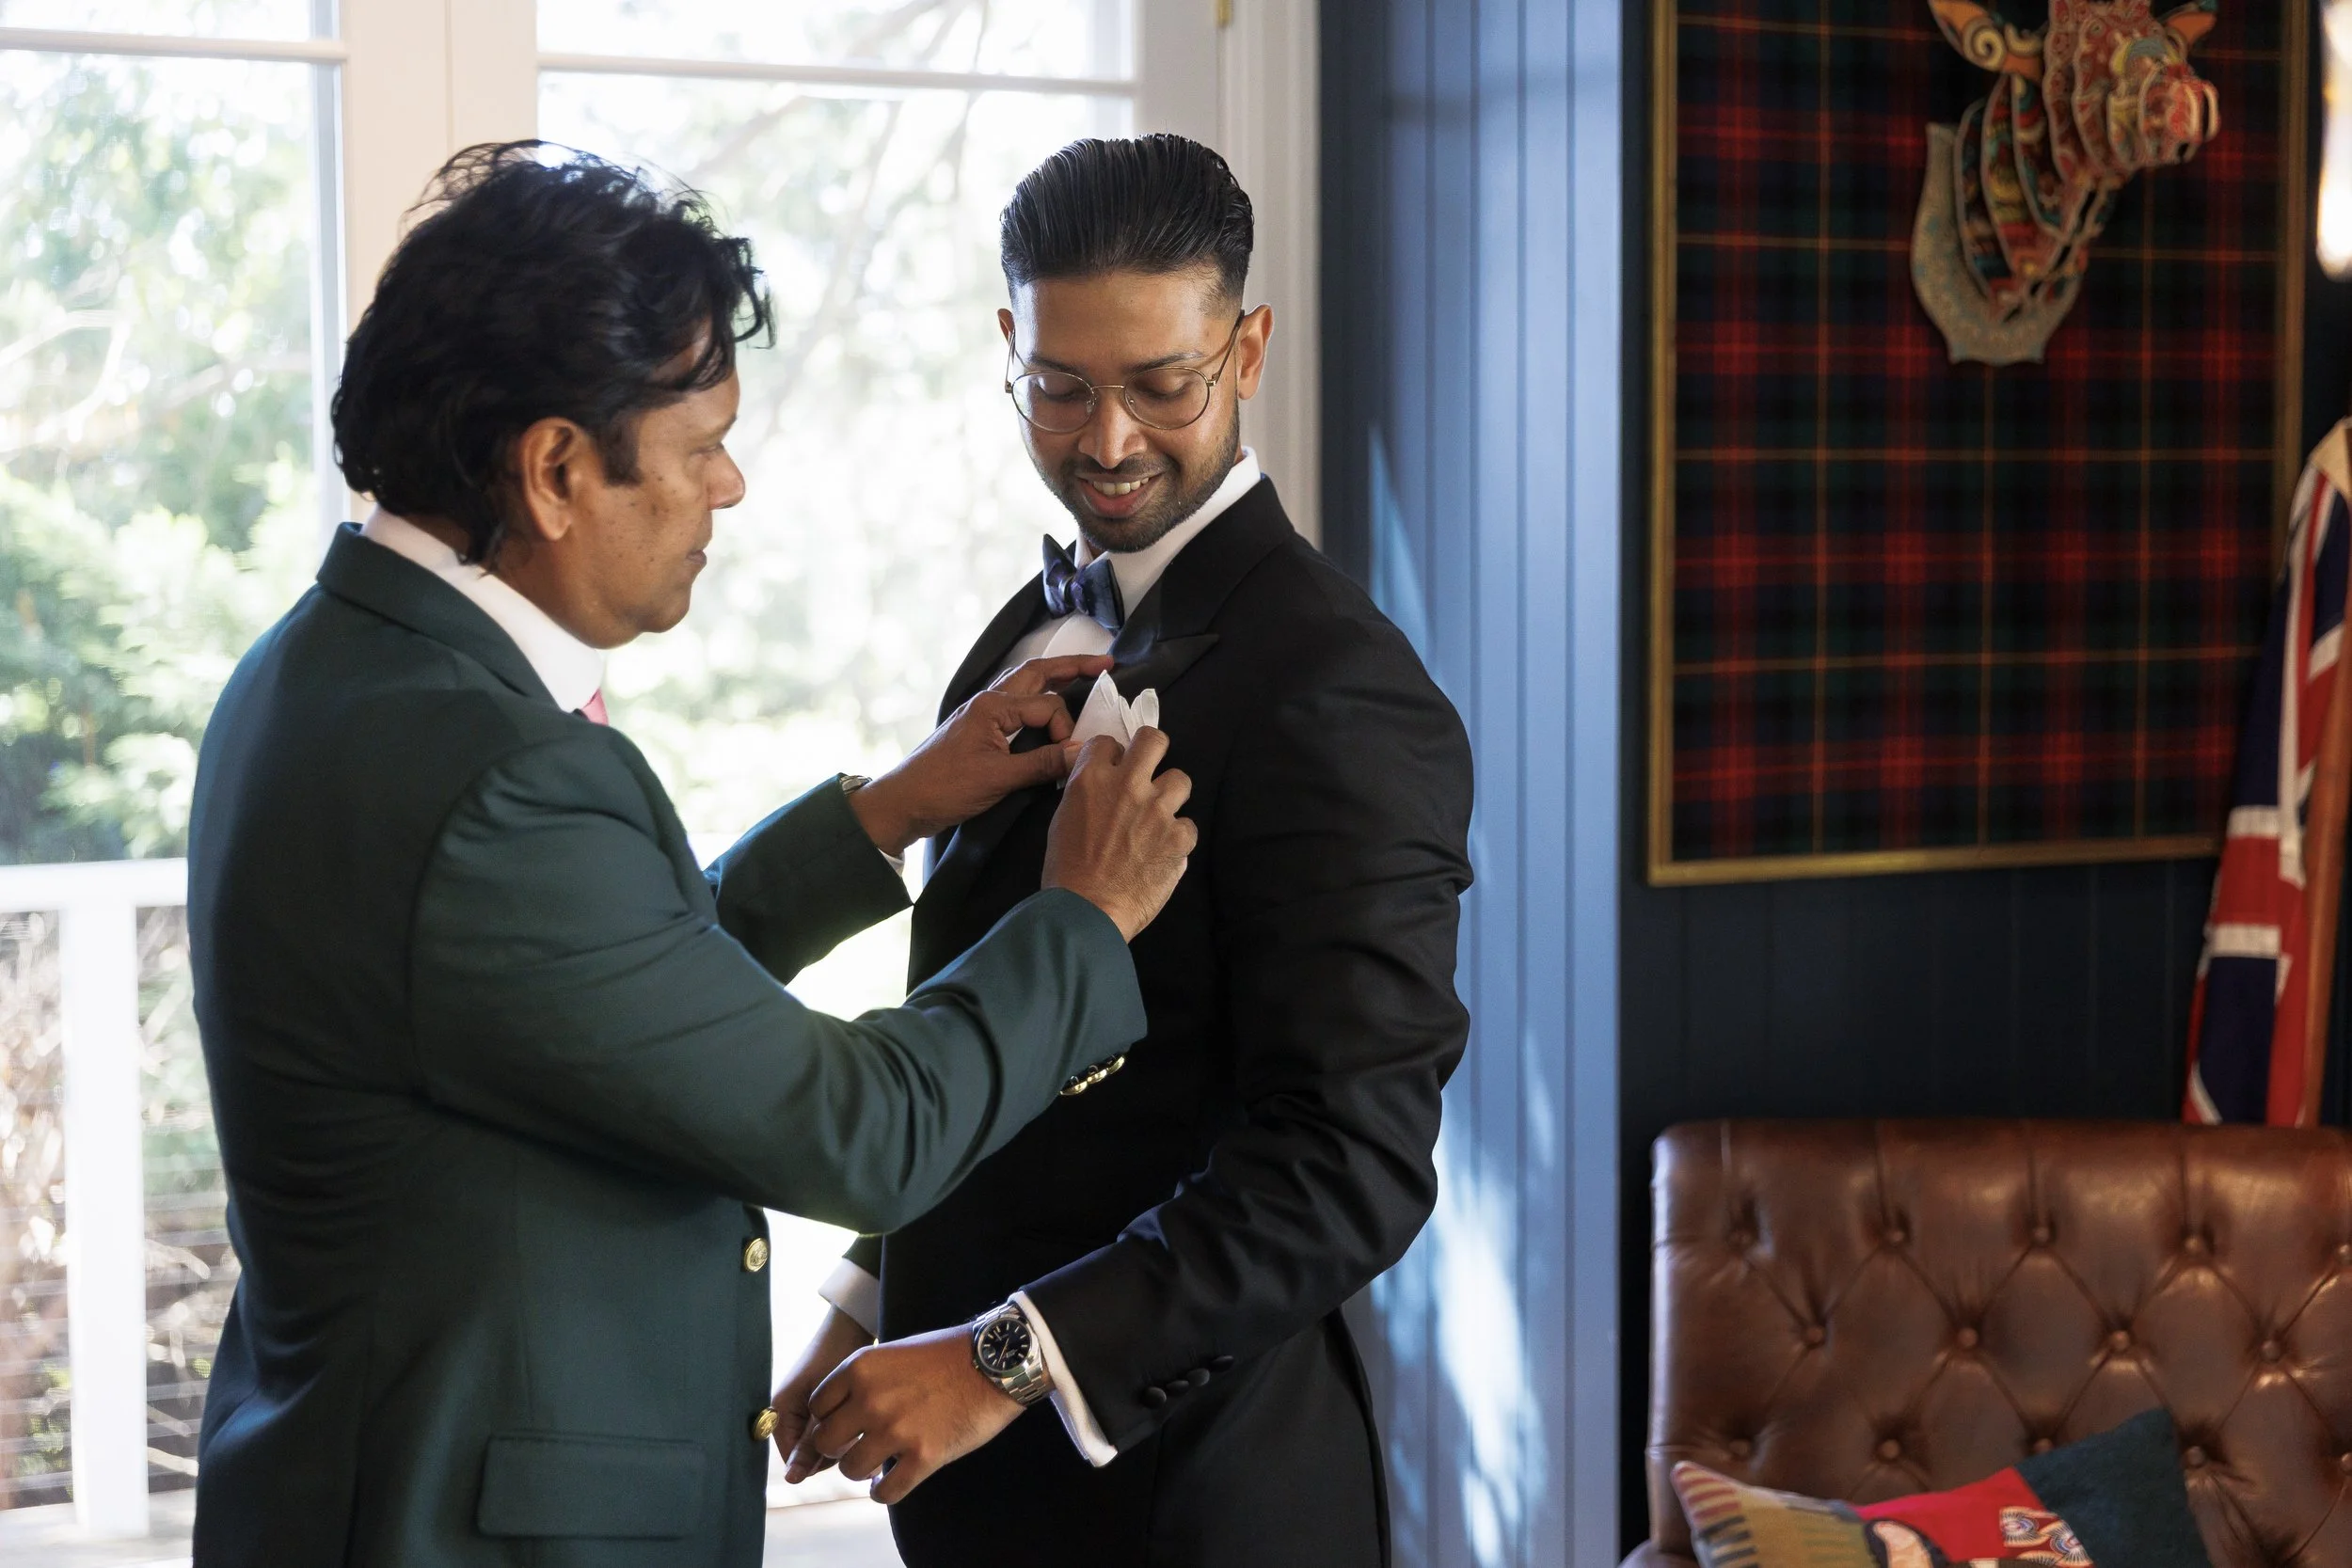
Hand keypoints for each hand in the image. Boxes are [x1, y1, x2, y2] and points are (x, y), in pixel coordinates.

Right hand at [771, 1306, 873, 1481]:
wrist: (853, 1326)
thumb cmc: (836, 1357)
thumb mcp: (824, 1402)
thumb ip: (809, 1439)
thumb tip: (792, 1479)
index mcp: (781, 1409)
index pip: (794, 1457)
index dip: (818, 1459)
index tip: (846, 1447)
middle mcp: (790, 1412)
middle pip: (811, 1453)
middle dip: (834, 1451)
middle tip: (859, 1436)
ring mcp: (808, 1409)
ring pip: (824, 1444)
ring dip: (844, 1442)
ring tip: (866, 1430)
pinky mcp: (825, 1406)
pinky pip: (833, 1430)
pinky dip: (849, 1431)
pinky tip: (867, 1427)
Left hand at [796, 1324, 1029, 1504]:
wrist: (995, 1362)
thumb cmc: (947, 1354)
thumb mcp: (894, 1352)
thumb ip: (864, 1379)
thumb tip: (842, 1410)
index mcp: (861, 1369)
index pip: (817, 1407)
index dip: (828, 1419)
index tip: (843, 1424)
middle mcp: (871, 1400)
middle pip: (825, 1442)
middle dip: (838, 1448)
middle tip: (856, 1446)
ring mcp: (896, 1430)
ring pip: (851, 1469)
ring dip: (861, 1471)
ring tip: (877, 1463)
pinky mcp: (923, 1456)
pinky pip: (886, 1492)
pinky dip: (884, 1492)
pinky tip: (891, 1482)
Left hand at [847, 655, 1112, 855]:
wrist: (903, 802)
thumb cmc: (945, 787)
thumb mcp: (998, 779)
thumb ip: (1042, 764)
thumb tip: (1083, 752)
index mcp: (993, 706)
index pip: (1047, 705)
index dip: (1065, 729)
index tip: (1068, 757)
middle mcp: (988, 701)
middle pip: (1036, 673)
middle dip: (1071, 666)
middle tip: (1105, 663)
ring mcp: (982, 713)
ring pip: (1024, 684)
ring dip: (1053, 677)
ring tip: (1081, 674)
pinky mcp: (979, 729)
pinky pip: (1015, 704)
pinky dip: (1036, 699)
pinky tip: (1046, 707)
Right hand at [1042, 727, 1197, 940]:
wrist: (1087, 910)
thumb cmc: (1066, 870)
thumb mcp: (1063, 819)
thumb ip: (1085, 793)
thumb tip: (1102, 782)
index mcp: (1092, 779)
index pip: (1108, 742)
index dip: (1113, 756)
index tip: (1114, 770)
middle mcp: (1127, 785)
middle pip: (1154, 740)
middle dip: (1152, 751)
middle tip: (1148, 772)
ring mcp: (1157, 809)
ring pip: (1180, 779)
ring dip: (1170, 796)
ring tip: (1160, 816)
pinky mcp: (1178, 836)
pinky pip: (1188, 824)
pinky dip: (1178, 837)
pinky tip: (1165, 851)